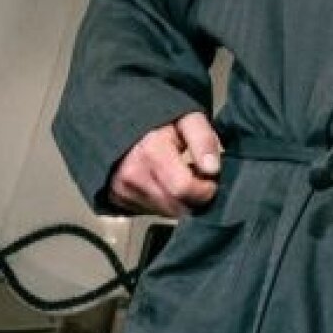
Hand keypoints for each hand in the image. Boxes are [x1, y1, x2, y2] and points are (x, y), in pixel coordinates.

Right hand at [106, 111, 221, 216]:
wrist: (120, 123)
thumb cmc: (157, 121)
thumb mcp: (187, 118)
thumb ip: (203, 140)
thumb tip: (213, 169)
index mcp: (151, 152)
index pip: (185, 189)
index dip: (206, 188)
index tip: (209, 177)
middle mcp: (134, 175)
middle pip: (178, 207)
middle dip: (194, 197)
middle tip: (195, 176)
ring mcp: (124, 191)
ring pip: (167, 214)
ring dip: (180, 201)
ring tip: (179, 177)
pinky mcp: (120, 201)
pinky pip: (152, 213)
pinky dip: (165, 203)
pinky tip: (164, 184)